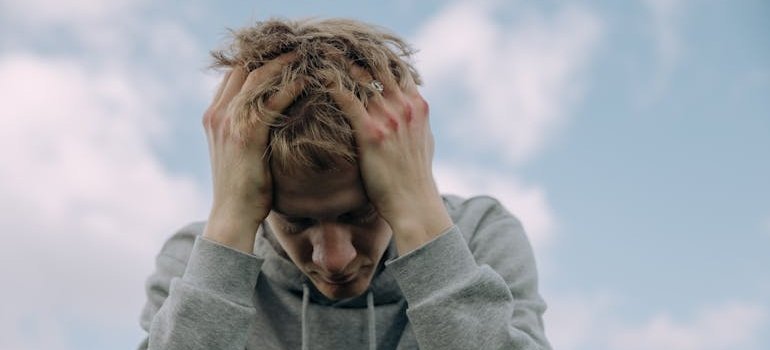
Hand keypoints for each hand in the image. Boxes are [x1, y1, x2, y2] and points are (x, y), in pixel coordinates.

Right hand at [202, 54, 302, 252]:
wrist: (232, 216)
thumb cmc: (243, 189)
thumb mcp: (239, 153)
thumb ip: (247, 130)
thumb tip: (269, 117)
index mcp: (214, 116)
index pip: (234, 75)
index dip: (256, 60)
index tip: (282, 53)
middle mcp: (218, 114)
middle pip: (243, 68)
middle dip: (271, 54)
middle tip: (298, 47)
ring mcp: (229, 122)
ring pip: (257, 77)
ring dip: (283, 63)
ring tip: (306, 54)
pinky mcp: (246, 134)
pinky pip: (271, 100)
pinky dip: (290, 86)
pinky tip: (307, 79)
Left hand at [329, 66, 452, 253]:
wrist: (413, 204)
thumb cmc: (415, 177)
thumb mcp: (425, 141)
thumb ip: (416, 120)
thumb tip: (411, 108)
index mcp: (417, 105)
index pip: (396, 67)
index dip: (375, 56)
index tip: (354, 50)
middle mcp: (405, 105)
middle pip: (378, 64)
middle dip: (353, 53)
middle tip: (330, 45)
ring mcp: (389, 117)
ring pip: (359, 75)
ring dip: (337, 62)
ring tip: (316, 55)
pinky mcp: (371, 131)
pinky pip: (345, 97)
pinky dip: (329, 83)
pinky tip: (314, 77)